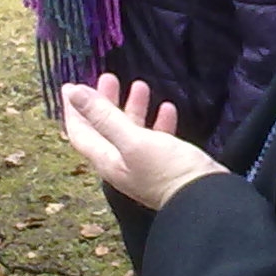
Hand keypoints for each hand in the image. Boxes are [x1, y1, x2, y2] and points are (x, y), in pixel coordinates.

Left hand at [61, 74, 226, 210]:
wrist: (204, 198)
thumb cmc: (166, 170)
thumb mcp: (133, 139)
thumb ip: (104, 116)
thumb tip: (74, 93)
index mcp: (107, 159)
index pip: (81, 132)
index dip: (74, 110)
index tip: (70, 86)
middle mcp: (121, 163)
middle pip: (106, 128)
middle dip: (105, 102)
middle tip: (109, 77)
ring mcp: (144, 164)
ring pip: (131, 131)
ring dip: (133, 108)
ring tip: (140, 85)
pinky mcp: (165, 163)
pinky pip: (156, 138)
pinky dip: (158, 121)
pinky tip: (167, 108)